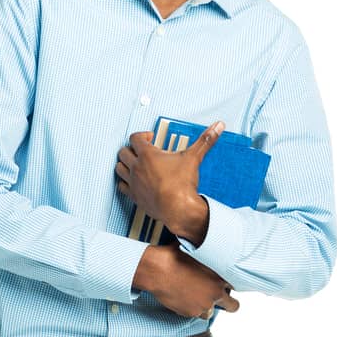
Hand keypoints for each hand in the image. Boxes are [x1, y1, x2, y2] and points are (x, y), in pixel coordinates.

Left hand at [115, 119, 224, 237]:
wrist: (178, 210)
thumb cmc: (182, 185)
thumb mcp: (193, 158)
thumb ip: (205, 140)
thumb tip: (217, 127)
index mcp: (147, 155)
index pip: (135, 138)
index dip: (142, 136)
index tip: (151, 138)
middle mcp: (137, 167)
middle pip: (123, 152)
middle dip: (131, 149)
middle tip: (142, 151)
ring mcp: (133, 182)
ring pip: (119, 168)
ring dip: (125, 164)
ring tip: (135, 164)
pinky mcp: (134, 196)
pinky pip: (121, 186)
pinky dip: (125, 181)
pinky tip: (134, 181)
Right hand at [132, 244, 239, 320]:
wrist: (158, 270)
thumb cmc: (175, 257)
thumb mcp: (198, 253)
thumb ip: (209, 260)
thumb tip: (212, 253)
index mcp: (221, 277)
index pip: (235, 285)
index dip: (228, 284)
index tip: (222, 284)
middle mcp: (215, 293)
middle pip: (233, 305)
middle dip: (228, 302)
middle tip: (220, 298)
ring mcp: (203, 305)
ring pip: (211, 312)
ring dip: (206, 307)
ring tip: (196, 298)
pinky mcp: (190, 313)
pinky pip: (195, 314)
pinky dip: (191, 309)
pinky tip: (185, 299)